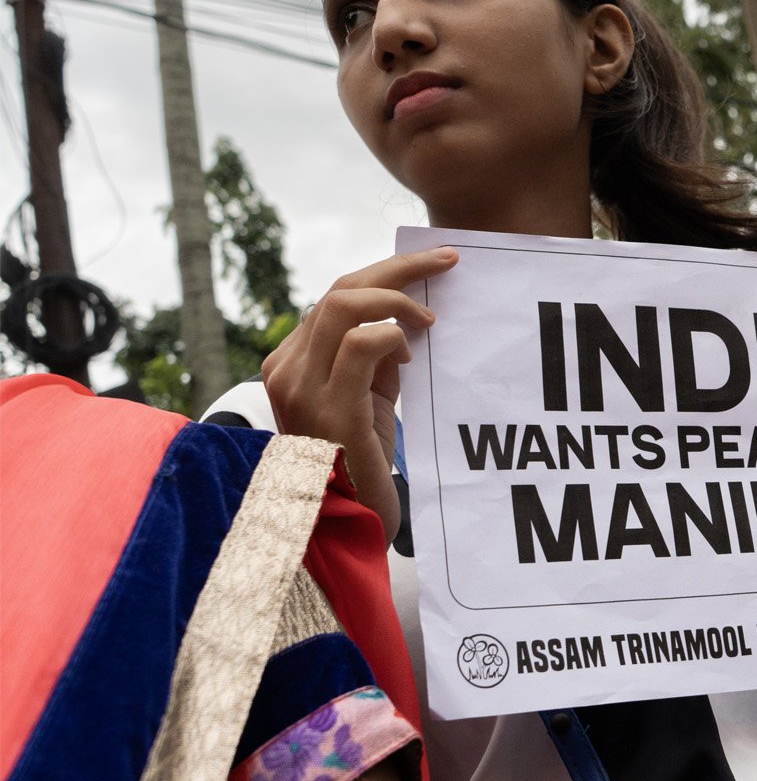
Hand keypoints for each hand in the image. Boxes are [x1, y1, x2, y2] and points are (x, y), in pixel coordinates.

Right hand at [262, 247, 458, 543]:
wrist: (348, 520)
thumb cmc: (361, 458)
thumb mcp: (367, 395)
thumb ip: (377, 354)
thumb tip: (406, 312)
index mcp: (290, 362)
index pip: (335, 297)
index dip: (385, 274)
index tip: (431, 265)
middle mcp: (286, 369)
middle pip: (339, 290)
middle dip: (398, 268)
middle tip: (445, 261)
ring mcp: (301, 388)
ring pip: (342, 304)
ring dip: (398, 299)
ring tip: (429, 319)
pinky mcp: (328, 408)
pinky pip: (360, 344)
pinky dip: (393, 336)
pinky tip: (411, 354)